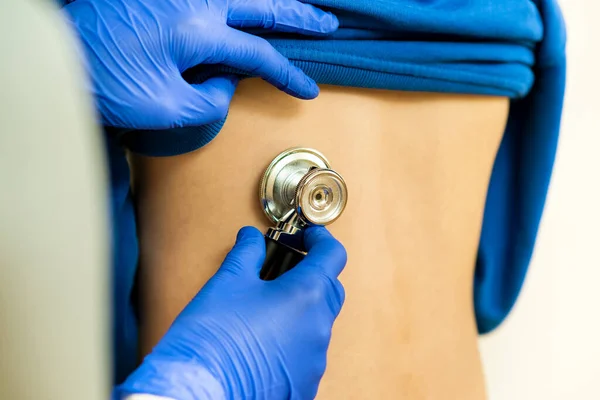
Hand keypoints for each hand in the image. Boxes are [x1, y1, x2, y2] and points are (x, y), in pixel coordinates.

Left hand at [62, 0, 337, 128]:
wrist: (57, 54)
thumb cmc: (103, 80)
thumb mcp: (164, 109)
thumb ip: (208, 102)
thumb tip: (223, 83)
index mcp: (197, 31)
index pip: (258, 54)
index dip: (287, 74)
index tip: (308, 89)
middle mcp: (193, 1)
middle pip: (262, 5)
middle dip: (299, 17)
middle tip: (327, 24)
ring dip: (272, 2)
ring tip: (297, 10)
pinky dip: (239, 0)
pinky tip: (248, 6)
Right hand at [115, 226, 346, 399]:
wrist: (199, 390)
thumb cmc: (213, 337)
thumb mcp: (228, 282)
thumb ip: (247, 253)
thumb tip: (251, 238)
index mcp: (306, 295)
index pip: (332, 255)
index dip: (320, 239)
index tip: (307, 236)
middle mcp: (318, 328)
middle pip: (330, 288)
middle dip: (312, 273)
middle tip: (284, 269)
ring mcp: (314, 360)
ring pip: (318, 323)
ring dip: (302, 309)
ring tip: (268, 307)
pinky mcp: (305, 384)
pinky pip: (308, 353)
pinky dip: (294, 339)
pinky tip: (266, 339)